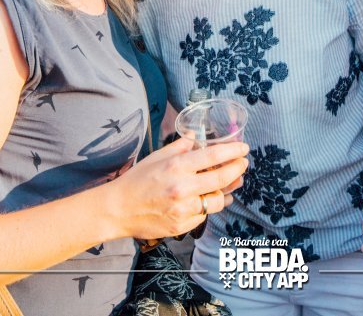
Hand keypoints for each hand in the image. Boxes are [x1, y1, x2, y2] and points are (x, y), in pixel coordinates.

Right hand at [110, 137, 248, 240]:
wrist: (118, 209)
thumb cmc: (136, 180)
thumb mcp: (156, 157)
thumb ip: (179, 147)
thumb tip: (196, 137)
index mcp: (176, 166)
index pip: (214, 156)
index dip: (233, 151)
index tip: (243, 149)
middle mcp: (183, 188)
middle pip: (222, 178)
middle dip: (238, 169)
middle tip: (242, 164)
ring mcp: (183, 209)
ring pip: (218, 200)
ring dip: (226, 191)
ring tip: (229, 185)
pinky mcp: (182, 225)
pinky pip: (204, 215)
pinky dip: (208, 206)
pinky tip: (209, 200)